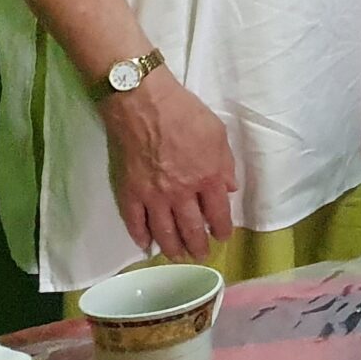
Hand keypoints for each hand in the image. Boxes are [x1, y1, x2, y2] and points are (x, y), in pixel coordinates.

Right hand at [103, 70, 237, 260]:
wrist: (141, 102)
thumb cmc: (184, 112)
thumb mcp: (217, 133)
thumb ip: (225, 164)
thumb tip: (230, 189)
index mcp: (207, 178)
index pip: (218, 213)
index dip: (222, 228)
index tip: (222, 236)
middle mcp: (181, 193)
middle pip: (192, 229)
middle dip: (198, 246)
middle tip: (201, 256)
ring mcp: (153, 196)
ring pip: (164, 232)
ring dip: (172, 248)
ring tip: (178, 256)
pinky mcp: (129, 192)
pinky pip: (135, 222)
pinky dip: (140, 237)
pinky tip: (146, 245)